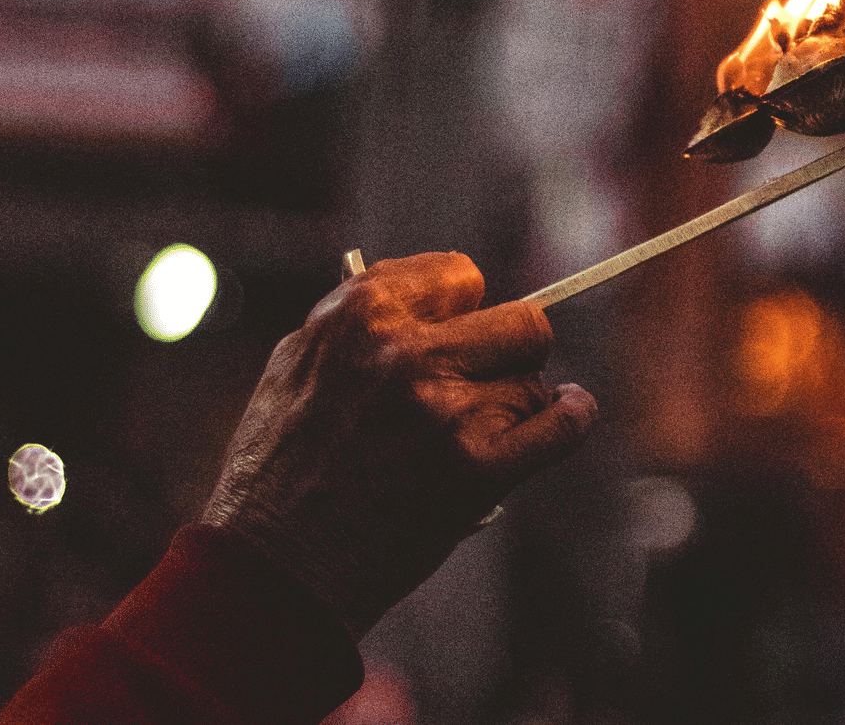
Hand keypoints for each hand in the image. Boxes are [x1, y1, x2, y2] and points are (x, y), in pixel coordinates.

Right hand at [200, 252, 595, 635]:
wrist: (273, 569)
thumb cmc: (278, 469)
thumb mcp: (298, 362)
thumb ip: (365, 320)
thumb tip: (437, 297)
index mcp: (361, 313)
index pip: (462, 276)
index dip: (466, 307)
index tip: (461, 330)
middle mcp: (407, 353)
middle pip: (520, 322)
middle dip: (511, 349)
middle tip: (489, 377)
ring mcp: (446, 411)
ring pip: (533, 382)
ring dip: (517, 404)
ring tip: (480, 431)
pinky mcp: (476, 469)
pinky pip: (562, 426)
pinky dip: (572, 419)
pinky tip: (570, 412)